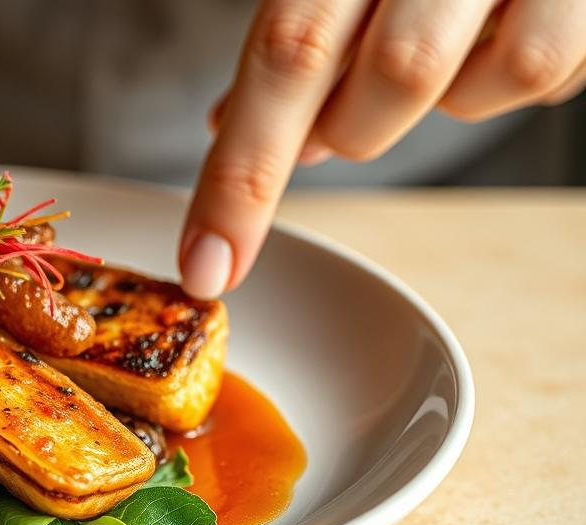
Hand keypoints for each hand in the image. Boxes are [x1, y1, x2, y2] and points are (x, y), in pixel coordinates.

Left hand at [180, 0, 585, 298]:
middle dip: (351, 122)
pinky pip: (547, 73)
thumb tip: (226, 127)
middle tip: (344, 98)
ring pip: (468, 89)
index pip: (284, 56)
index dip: (241, 177)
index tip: (210, 266)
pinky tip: (501, 24)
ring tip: (442, 32)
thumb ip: (296, 31)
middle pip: (386, 81)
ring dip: (438, 96)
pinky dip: (512, 73)